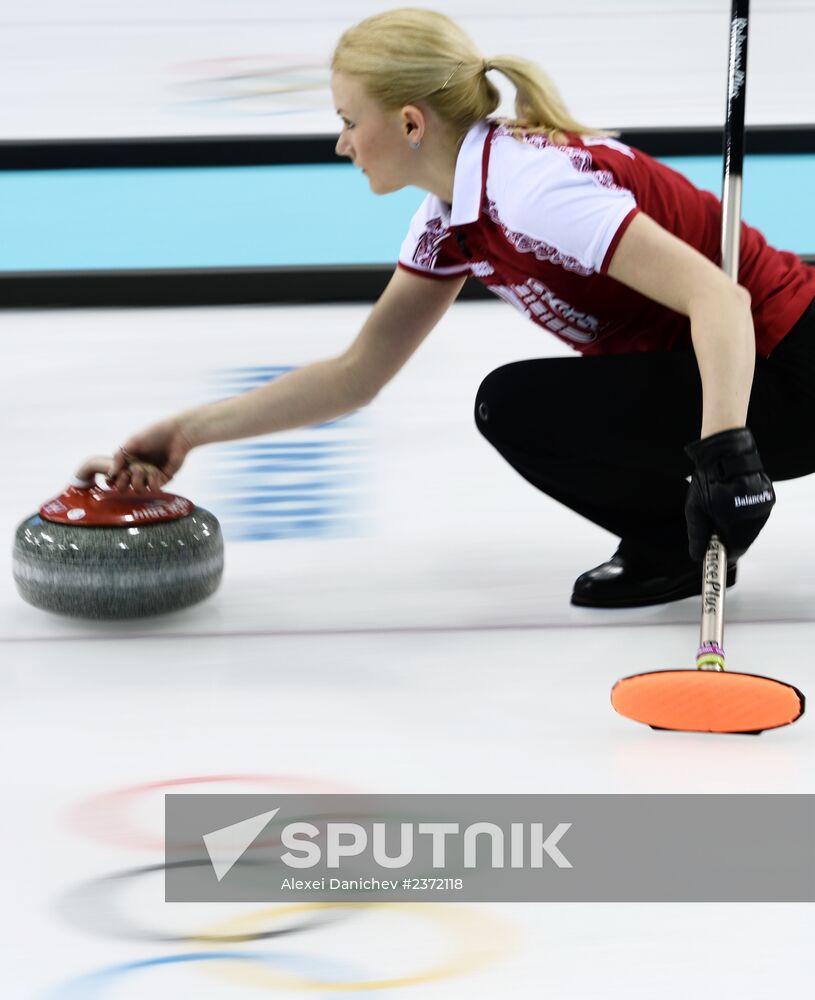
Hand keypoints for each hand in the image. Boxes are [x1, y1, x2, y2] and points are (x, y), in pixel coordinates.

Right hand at [108, 418, 193, 493]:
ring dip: (137, 482)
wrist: (176, 433)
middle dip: (123, 483)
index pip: (116, 477)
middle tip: (127, 473)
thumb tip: (111, 474)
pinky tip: (155, 472)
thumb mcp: (131, 442)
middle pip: (124, 488)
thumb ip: (119, 457)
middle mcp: (138, 470)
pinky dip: (152, 482)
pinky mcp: (164, 478)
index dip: (112, 481)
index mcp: (128, 461)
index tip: (113, 476)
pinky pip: (154, 489)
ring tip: (142, 469)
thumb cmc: (153, 434)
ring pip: (139, 490)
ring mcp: (150, 475)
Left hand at [685, 427, 774, 560]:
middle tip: (714, 527)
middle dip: (729, 538)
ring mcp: (764, 508)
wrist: (726, 452)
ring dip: (737, 527)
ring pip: (750, 529)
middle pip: (743, 540)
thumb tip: (697, 555)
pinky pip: (755, 516)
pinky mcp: (768, 499)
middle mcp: (756, 519)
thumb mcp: (695, 510)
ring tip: (721, 510)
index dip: (723, 552)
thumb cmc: (709, 480)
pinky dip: (744, 515)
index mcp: (738, 524)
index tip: (714, 550)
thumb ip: (697, 535)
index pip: (735, 551)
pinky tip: (731, 503)